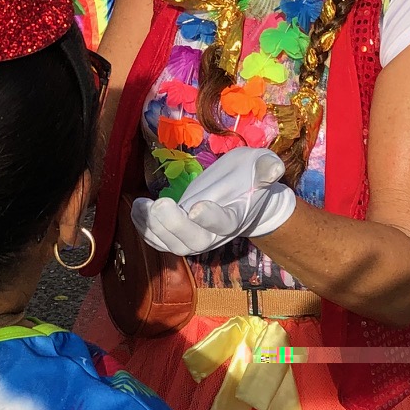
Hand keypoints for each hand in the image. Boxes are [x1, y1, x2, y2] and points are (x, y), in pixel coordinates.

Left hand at [130, 146, 295, 255]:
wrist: (247, 199)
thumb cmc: (252, 177)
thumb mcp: (262, 165)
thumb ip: (267, 168)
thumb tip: (273, 168)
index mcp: (236, 216)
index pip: (224, 223)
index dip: (210, 218)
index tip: (196, 207)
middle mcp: (215, 234)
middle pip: (194, 241)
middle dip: (174, 225)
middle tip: (159, 205)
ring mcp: (196, 237)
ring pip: (173, 245)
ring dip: (153, 228)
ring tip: (140, 206)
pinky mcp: (179, 235)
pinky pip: (160, 241)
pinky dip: (145, 229)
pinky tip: (136, 209)